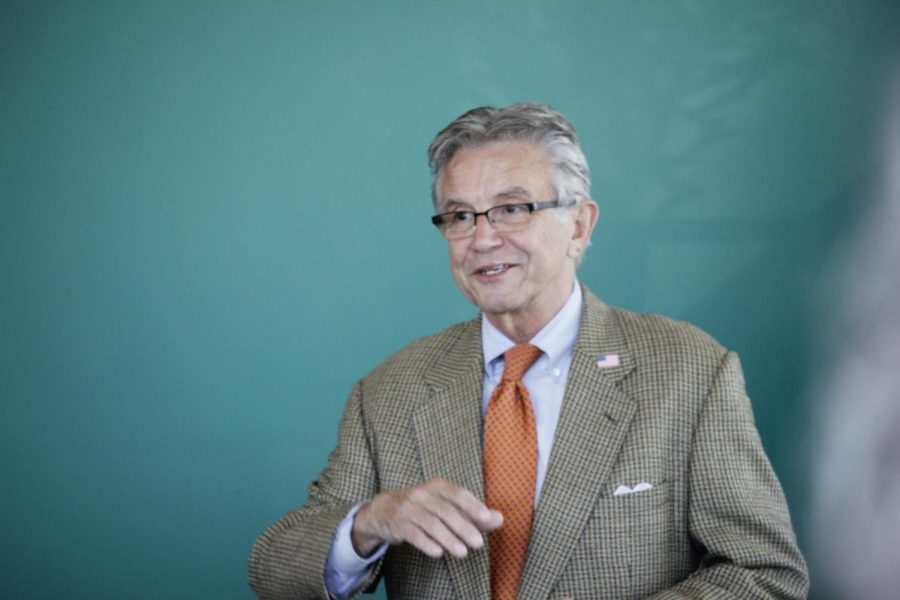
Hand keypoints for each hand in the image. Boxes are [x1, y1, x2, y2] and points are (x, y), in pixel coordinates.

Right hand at [351, 477, 502, 558]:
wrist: (382, 510)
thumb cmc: (423, 508)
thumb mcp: (446, 506)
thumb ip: (472, 513)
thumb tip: (499, 519)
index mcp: (437, 486)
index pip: (458, 494)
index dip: (472, 506)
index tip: (487, 519)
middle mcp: (422, 494)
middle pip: (446, 511)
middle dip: (463, 527)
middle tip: (478, 543)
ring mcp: (408, 508)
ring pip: (431, 524)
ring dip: (448, 539)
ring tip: (462, 553)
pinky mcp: (398, 524)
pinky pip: (414, 534)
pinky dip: (426, 543)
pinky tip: (438, 553)